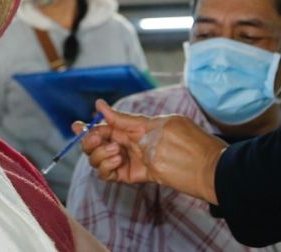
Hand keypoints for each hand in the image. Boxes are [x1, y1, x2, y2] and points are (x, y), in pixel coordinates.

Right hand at [72, 99, 227, 203]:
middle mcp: (129, 143)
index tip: (77, 126)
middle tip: (101, 141)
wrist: (204, 167)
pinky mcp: (133, 176)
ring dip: (100, 154)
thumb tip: (99, 105)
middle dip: (91, 142)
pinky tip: (117, 162)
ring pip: (99, 159)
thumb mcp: (152, 125)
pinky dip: (106, 168)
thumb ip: (123, 119)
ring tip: (118, 152)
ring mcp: (130, 160)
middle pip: (96, 144)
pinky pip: (109, 174)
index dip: (88, 128)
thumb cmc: (183, 141)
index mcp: (133, 127)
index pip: (104, 127)